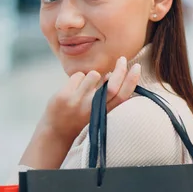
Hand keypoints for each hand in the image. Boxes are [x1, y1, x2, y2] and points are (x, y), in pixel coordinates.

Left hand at [21, 56, 140, 168]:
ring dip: (91, 76)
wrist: (55, 132)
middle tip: (122, 59)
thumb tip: (111, 75)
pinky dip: (77, 79)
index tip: (137, 67)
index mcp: (103, 113)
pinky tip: (72, 90)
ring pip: (93, 75)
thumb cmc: (78, 118)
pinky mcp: (64, 96)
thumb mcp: (96, 110)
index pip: (122, 96)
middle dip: (120, 70)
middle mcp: (92, 108)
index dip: (131, 81)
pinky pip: (77, 76)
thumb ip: (104, 95)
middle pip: (112, 86)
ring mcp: (78, 102)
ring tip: (84, 87)